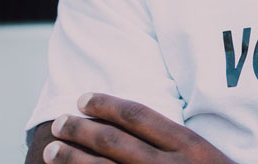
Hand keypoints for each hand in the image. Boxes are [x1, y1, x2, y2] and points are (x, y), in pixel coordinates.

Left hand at [43, 93, 232, 163]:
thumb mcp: (205, 155)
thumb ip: (174, 142)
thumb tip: (127, 123)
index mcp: (189, 146)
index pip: (137, 116)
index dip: (105, 104)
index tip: (83, 99)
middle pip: (112, 141)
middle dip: (79, 130)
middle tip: (59, 122)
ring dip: (70, 159)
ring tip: (52, 151)